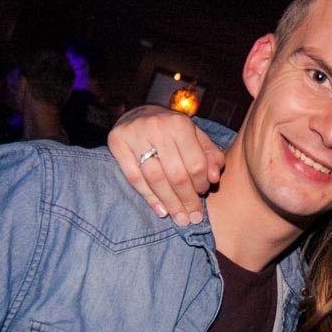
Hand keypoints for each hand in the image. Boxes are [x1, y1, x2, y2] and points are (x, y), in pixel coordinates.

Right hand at [107, 105, 224, 225]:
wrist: (139, 114)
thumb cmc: (173, 131)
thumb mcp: (196, 137)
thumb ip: (210, 155)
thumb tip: (213, 178)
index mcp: (180, 124)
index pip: (195, 163)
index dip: (201, 184)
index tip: (203, 194)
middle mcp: (157, 127)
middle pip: (176, 174)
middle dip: (187, 199)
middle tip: (193, 217)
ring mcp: (135, 135)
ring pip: (155, 178)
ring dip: (169, 203)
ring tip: (179, 218)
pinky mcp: (117, 143)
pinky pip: (134, 178)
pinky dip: (149, 197)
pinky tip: (161, 210)